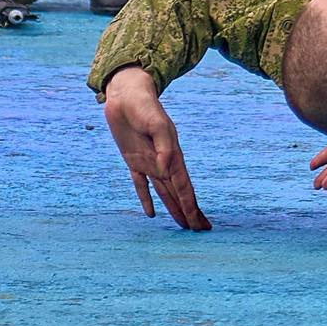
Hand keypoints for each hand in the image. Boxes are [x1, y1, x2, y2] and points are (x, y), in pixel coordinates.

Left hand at [103, 66, 209, 230]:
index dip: (192, 206)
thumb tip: (166, 170)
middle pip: (179, 192)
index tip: (200, 224)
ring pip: (164, 192)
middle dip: (189, 212)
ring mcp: (148, 162)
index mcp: (173, 154)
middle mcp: (163, 162)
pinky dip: (146, 198)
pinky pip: (141, 184)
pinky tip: (151, 214)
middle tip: (200, 230)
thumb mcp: (155, 124)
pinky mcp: (132, 160)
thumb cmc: (143, 106)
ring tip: (183, 225)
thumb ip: (163, 147)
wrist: (126, 94)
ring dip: (173, 208)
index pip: (184, 186)